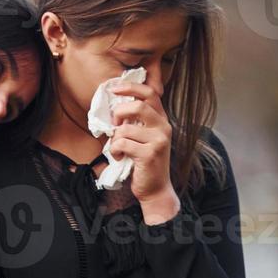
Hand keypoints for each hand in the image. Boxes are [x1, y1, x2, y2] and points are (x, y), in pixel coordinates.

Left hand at [105, 81, 179, 221]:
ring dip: (115, 139)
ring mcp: (158, 141)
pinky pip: (122, 144)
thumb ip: (136, 122)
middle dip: (119, 113)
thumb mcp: (143, 138)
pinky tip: (118, 157)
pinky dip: (115, 150)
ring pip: (125, 129)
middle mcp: (163, 127)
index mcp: (162, 120)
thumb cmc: (145, 164)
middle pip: (138, 105)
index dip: (131, 87)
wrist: (156, 190)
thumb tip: (115, 107)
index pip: (150, 93)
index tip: (115, 88)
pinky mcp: (150, 154)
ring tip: (117, 149)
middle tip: (114, 126)